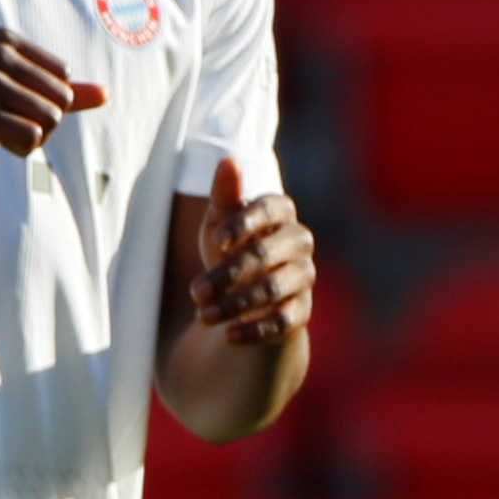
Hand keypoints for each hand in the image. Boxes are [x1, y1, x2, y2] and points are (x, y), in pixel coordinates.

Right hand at [0, 27, 106, 182]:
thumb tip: (108, 94)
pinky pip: (33, 137)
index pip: (64, 78)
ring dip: (30, 138)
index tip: (8, 105)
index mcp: (5, 39)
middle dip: (42, 123)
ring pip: (51, 120)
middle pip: (62, 99)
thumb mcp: (15, 97)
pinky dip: (19, 149)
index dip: (46, 103)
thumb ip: (63, 94)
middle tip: (0, 123)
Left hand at [190, 158, 315, 345]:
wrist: (244, 295)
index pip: (271, 208)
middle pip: (266, 254)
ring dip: (235, 305)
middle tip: (195, 292)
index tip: (216, 240)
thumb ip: (225, 196)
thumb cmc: (229, 248)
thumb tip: (229, 162)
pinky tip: (227, 336)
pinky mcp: (302, 310)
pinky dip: (255, 329)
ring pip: (273, 289)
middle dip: (228, 274)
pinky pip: (284, 321)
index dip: (245, 222)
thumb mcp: (219, 222)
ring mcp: (304, 276)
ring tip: (203, 316)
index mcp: (280, 211)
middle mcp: (299, 241)